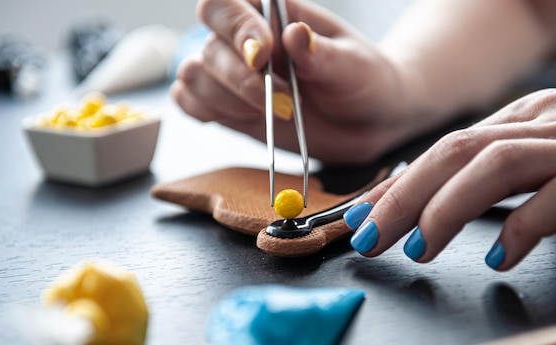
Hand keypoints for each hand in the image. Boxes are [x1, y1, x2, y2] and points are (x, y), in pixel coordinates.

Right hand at [171, 0, 412, 164]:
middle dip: (240, 78)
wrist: (365, 121)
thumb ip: (322, 55)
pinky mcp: (228, 106)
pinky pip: (190, 102)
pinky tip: (242, 118)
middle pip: (209, 45)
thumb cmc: (363, 82)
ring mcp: (233, 73)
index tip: (263, 54)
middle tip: (284, 102)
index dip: (236, 26)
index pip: (229, 2)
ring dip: (227, 100)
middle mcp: (246, 39)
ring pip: (194, 76)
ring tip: (275, 113)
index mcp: (275, 13)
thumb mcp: (354, 67)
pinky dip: (205, 112)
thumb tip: (293, 35)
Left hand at [343, 89, 555, 269]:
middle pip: (457, 150)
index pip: (447, 146)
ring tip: (417, 248)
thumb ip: (497, 177)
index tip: (362, 215)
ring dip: (445, 210)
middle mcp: (554, 121)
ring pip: (495, 165)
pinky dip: (520, 227)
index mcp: (532, 116)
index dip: (398, 183)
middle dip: (403, 196)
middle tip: (369, 236)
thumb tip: (430, 205)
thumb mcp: (545, 167)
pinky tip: (498, 257)